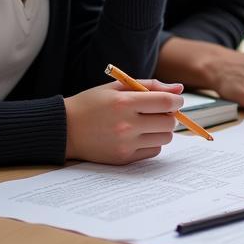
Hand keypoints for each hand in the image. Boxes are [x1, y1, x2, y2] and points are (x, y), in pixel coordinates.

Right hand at [63, 79, 181, 163]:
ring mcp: (125, 144)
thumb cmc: (92, 104)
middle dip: (169, 115)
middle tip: (158, 111)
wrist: (65, 129)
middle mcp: (126, 125)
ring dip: (162, 129)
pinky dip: (152, 142)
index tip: (175, 100)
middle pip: (169, 122)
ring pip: (165, 138)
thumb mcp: (118, 86)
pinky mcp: (124, 158)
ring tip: (147, 123)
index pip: (166, 103)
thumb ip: (151, 85)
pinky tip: (139, 135)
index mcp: (124, 102)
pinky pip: (154, 151)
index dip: (176, 100)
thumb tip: (179, 89)